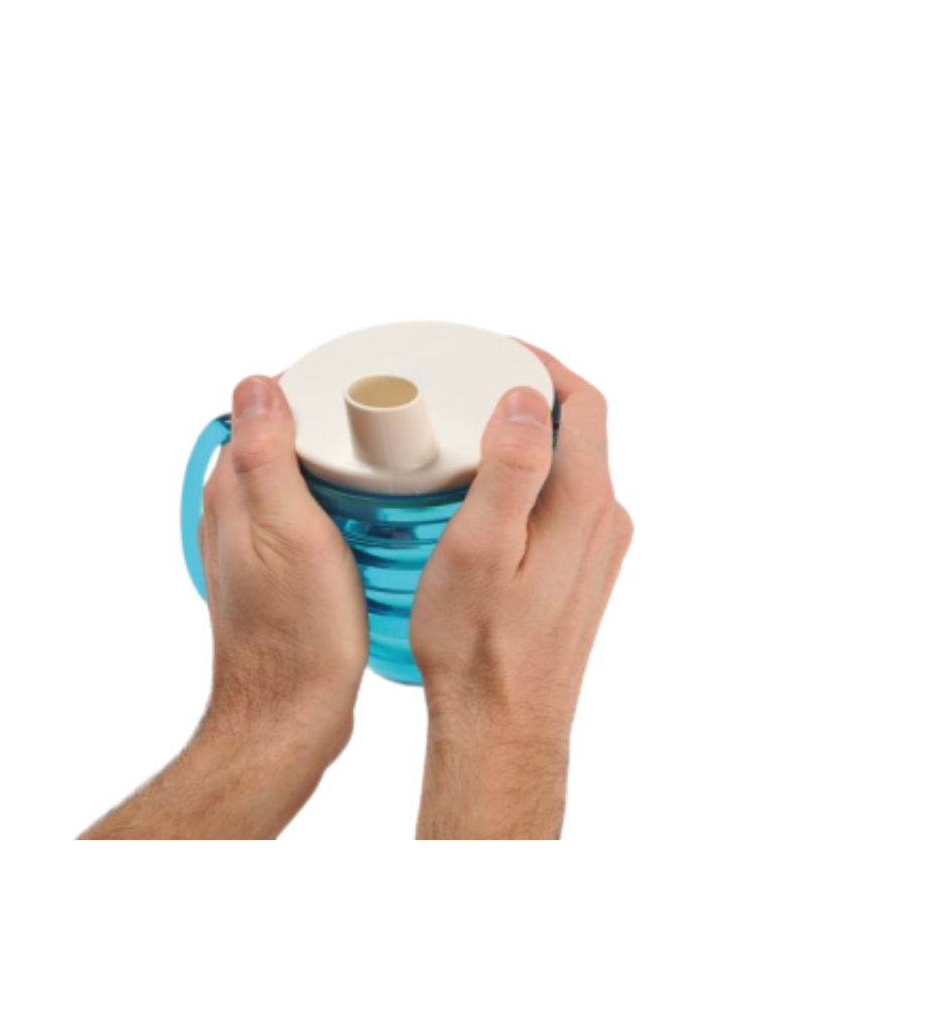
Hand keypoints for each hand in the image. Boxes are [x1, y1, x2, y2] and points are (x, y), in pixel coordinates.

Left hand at [81, 376, 368, 838]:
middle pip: (275, 442)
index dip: (304, 390)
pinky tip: (366, 513)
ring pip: (291, 480)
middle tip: (381, 416)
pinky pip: (303, 516)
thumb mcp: (291, 536)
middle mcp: (233, 517)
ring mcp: (254, 548)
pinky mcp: (278, 574)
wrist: (290, 718)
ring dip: (328, 462)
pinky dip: (332, 501)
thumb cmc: (297, 637)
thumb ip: (266, 460)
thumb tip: (255, 384)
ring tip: (381, 456)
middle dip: (322, 421)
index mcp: (231, 496)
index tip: (354, 382)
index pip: (256, 414)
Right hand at [412, 345, 631, 838]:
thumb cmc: (478, 645)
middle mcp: (605, 521)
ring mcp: (598, 549)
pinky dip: (531, 476)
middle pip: (580, 428)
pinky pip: (562, 501)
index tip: (493, 349)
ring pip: (570, 465)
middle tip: (470, 381)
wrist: (503, 726)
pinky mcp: (581, 572)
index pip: (583, 402)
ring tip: (469, 429)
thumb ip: (513, 467)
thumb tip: (527, 396)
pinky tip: (487, 491)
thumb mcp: (481, 547)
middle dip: (529, 394)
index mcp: (586, 504)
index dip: (541, 364)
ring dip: (529, 436)